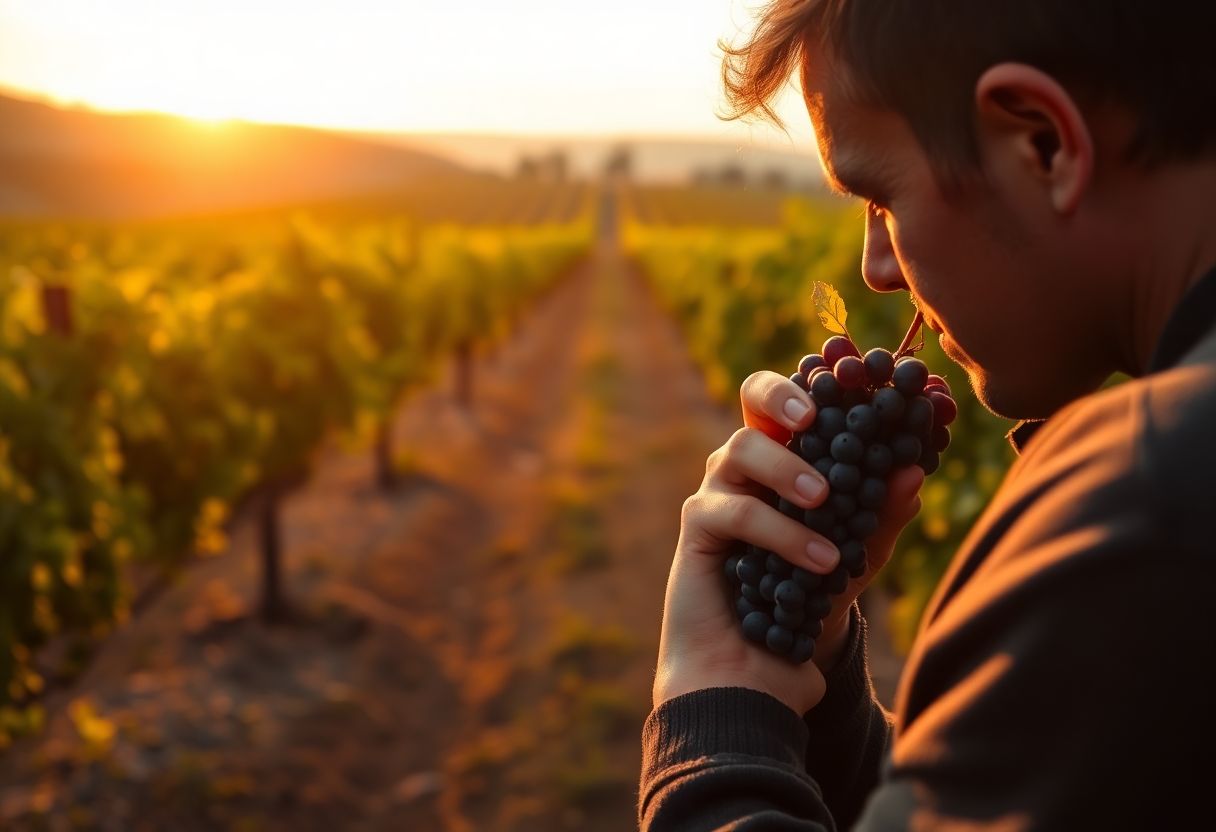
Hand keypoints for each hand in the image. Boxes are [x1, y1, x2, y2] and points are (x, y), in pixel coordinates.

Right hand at [652, 371, 922, 715]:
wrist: (759, 670)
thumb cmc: (806, 605)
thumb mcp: (857, 557)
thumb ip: (882, 516)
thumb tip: (914, 471)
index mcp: (786, 457)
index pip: (797, 399)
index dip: (820, 381)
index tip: (859, 386)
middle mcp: (748, 465)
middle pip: (752, 396)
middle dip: (784, 394)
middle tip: (816, 416)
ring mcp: (717, 491)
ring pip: (739, 448)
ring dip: (787, 468)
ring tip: (826, 500)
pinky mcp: (698, 527)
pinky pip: (734, 510)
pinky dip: (780, 530)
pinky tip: (819, 560)